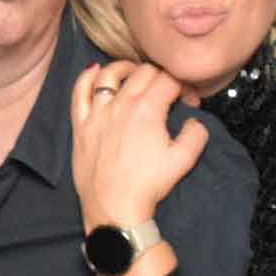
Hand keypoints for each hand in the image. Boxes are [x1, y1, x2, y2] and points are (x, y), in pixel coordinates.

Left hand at [72, 61, 209, 230]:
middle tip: (167, 90)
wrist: (115, 207)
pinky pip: (79, 92)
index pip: (169, 80)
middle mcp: (121, 104)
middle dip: (160, 75)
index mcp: (148, 109)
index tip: (189, 101)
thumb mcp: (183, 160)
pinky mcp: (81, 124)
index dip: (184, 86)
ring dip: (126, 68)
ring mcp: (98, 113)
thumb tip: (194, 119)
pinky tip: (95, 72)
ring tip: (134, 72)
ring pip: (109, 74)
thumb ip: (196, 133)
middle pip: (142, 72)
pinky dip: (87, 77)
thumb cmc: (148, 185)